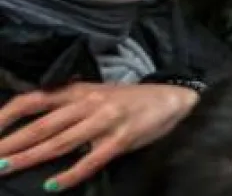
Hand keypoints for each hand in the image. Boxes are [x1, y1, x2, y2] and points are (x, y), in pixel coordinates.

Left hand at [0, 83, 197, 189]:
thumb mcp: (96, 94)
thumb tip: (32, 125)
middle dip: (10, 143)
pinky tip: (52, 185)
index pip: (34, 100)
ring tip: (5, 168)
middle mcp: (88, 103)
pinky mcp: (121, 139)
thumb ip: (67, 106)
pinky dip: (70, 174)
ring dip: (30, 157)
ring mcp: (105, 121)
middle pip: (41, 125)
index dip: (7, 115)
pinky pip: (91, 160)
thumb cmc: (129, 100)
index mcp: (78, 91)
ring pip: (60, 142)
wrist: (171, 98)